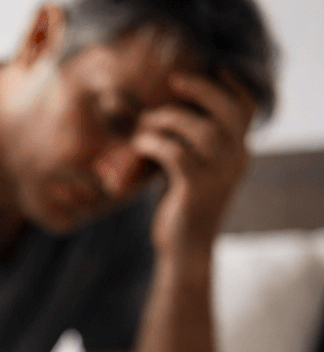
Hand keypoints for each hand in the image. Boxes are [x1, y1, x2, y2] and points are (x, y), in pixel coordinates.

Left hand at [134, 70, 255, 258]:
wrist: (184, 250)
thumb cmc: (182, 209)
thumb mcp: (192, 171)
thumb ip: (190, 145)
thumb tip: (164, 115)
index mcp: (240, 154)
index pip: (246, 109)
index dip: (233, 85)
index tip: (214, 67)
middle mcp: (236, 160)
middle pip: (227, 111)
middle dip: (201, 89)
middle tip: (175, 81)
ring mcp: (218, 174)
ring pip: (200, 129)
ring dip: (169, 118)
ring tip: (146, 122)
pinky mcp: (195, 188)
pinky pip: (175, 153)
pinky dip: (155, 142)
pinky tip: (139, 144)